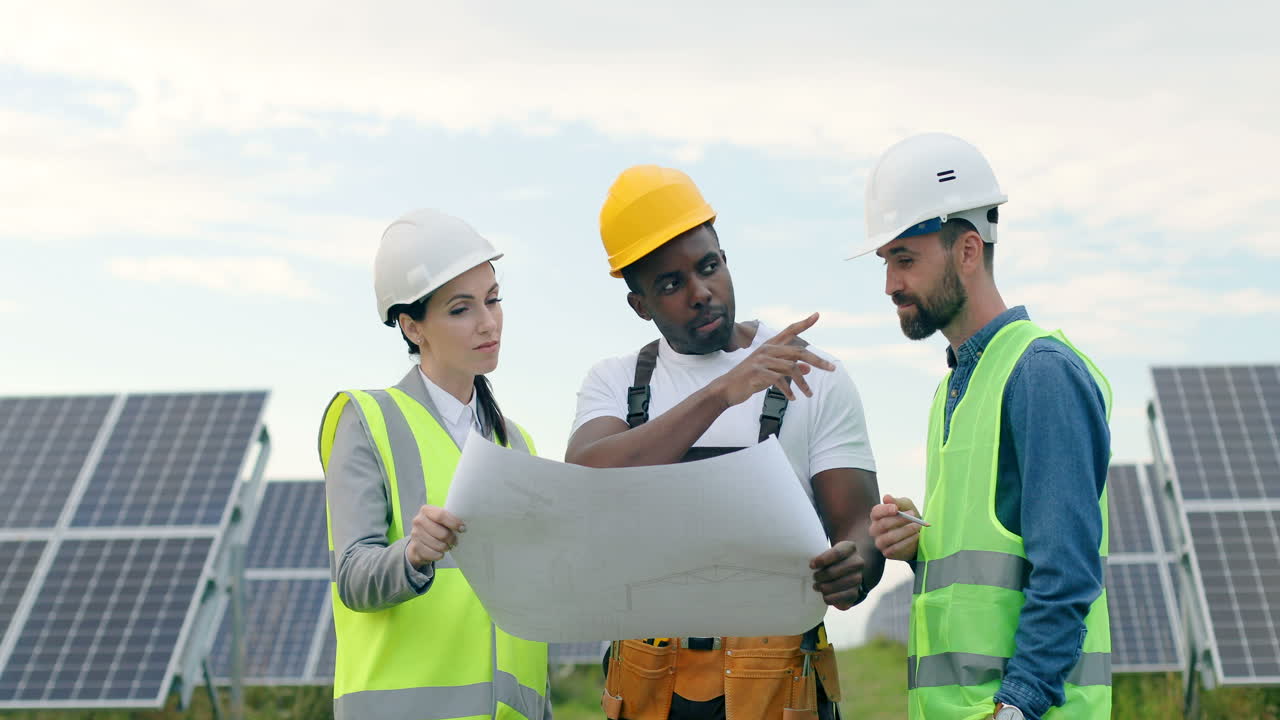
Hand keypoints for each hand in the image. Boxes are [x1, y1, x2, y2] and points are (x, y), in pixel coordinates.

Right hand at [406, 505, 465, 568]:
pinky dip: (439, 555)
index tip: (463, 529)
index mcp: (426, 510)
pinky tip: (440, 552)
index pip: (441, 516)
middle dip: (452, 539)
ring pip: (438, 545)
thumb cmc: (435, 527)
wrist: (419, 541)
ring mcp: (415, 535)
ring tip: (447, 546)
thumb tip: (463, 526)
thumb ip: (449, 519)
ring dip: (446, 547)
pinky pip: (433, 554)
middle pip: (442, 533)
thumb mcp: (440, 519)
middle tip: (455, 541)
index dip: (454, 523)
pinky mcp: (415, 548)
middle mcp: (418, 521)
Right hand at [711, 313, 835, 406]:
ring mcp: (762, 360)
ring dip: (803, 384)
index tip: (817, 315)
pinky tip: (793, 398)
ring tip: (809, 395)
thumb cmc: (748, 380)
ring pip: (792, 369)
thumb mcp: (770, 372)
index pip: (789, 331)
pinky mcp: (758, 373)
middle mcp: (767, 350)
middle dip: (818, 360)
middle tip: (832, 369)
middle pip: (799, 351)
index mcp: (769, 346)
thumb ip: (788, 368)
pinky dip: (789, 391)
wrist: (725, 389)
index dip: (804, 323)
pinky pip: (780, 381)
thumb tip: (808, 368)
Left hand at [809, 540, 864, 609]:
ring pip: (838, 585)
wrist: (847, 570)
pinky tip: (824, 595)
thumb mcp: (828, 550)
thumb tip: (809, 562)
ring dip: (824, 587)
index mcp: (850, 548)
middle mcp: (857, 562)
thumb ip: (820, 553)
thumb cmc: (832, 559)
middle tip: (814, 577)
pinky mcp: (856, 592)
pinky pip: (843, 597)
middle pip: (834, 571)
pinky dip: (831, 598)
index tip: (811, 565)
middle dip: (820, 576)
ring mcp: (858, 578)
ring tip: (816, 586)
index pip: (836, 553)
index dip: (822, 560)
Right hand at [869, 495, 923, 560]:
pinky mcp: (887, 553)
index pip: (876, 512)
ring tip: (918, 526)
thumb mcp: (906, 506)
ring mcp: (880, 542)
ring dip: (906, 530)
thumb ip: (897, 502)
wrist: (916, 536)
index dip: (885, 510)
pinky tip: (916, 536)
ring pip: (890, 537)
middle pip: (883, 524)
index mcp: (877, 516)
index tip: (896, 509)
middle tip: (913, 515)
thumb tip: (886, 497)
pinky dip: (907, 541)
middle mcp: (875, 530)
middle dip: (899, 519)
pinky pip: (895, 548)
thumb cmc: (908, 518)